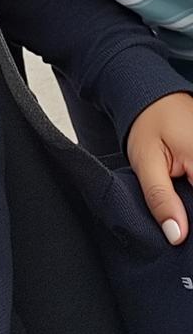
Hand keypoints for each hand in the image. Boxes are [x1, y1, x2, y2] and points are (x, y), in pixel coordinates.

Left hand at [126, 93, 192, 244]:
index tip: (180, 238)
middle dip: (191, 216)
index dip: (191, 226)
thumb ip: (160, 199)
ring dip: (192, 208)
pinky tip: (188, 200)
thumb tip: (177, 236)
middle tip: (176, 225)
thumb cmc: (147, 124)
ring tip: (180, 210)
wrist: (154, 95)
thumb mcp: (146, 162)